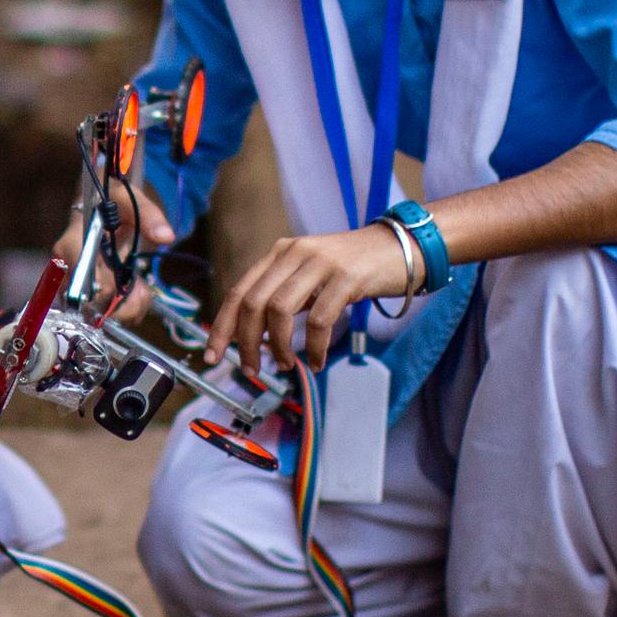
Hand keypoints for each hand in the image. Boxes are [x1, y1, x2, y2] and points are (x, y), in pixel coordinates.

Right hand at [51, 180, 177, 323]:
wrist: (104, 208)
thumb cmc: (110, 200)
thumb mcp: (128, 198)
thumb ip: (147, 214)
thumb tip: (165, 236)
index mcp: (72, 241)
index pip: (77, 269)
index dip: (97, 284)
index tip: (119, 286)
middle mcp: (70, 268)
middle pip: (84, 301)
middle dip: (118, 303)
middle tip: (141, 292)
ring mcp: (80, 284)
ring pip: (97, 312)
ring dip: (127, 308)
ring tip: (143, 292)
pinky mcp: (92, 294)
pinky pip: (109, 313)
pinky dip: (129, 309)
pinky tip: (138, 293)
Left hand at [203, 226, 418, 379]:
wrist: (403, 247)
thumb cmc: (355, 268)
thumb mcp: (311, 274)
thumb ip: (284, 294)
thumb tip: (253, 333)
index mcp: (280, 252)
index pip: (239, 290)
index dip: (222, 325)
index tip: (213, 353)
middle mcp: (295, 252)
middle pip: (253, 302)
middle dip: (246, 341)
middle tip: (251, 368)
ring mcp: (320, 262)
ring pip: (279, 310)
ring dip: (277, 345)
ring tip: (285, 364)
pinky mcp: (346, 277)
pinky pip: (319, 319)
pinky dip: (313, 346)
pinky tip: (315, 360)